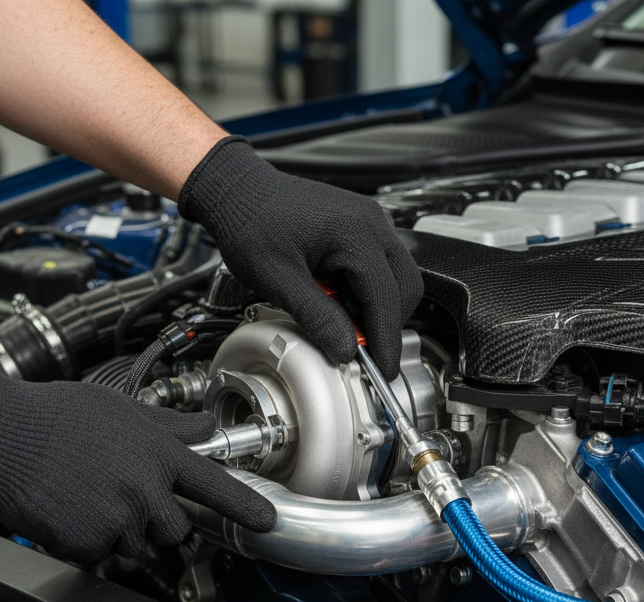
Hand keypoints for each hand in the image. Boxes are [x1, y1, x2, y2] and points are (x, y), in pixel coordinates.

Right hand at [0, 362, 276, 563]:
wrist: (0, 434)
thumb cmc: (56, 416)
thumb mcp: (122, 409)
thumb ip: (170, 426)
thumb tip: (207, 426)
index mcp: (157, 454)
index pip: (213, 484)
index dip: (244, 506)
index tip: (266, 521)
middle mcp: (143, 488)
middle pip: (175, 528)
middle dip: (158, 520)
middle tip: (126, 496)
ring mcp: (115, 518)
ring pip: (136, 544)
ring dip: (120, 531)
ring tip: (89, 495)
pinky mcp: (85, 542)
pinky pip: (99, 555)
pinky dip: (87, 542)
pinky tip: (71, 511)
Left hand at [178, 136, 423, 379]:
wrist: (239, 190)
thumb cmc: (251, 223)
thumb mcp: (279, 280)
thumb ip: (318, 318)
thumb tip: (346, 350)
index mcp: (356, 234)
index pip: (386, 299)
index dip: (386, 341)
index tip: (384, 370)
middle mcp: (372, 223)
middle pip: (405, 288)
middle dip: (388, 324)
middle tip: (363, 350)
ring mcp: (370, 221)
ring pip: (397, 277)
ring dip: (378, 307)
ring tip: (343, 321)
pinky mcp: (362, 224)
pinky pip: (381, 265)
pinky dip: (368, 290)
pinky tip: (340, 299)